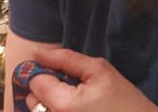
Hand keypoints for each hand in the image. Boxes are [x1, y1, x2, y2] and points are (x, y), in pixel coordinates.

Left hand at [25, 48, 157, 111]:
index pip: (34, 81)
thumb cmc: (125, 102)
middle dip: (45, 90)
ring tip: (75, 103)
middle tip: (72, 89)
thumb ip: (65, 59)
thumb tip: (37, 52)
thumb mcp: (99, 71)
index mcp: (62, 105)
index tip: (64, 74)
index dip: (46, 72)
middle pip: (32, 99)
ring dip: (49, 104)